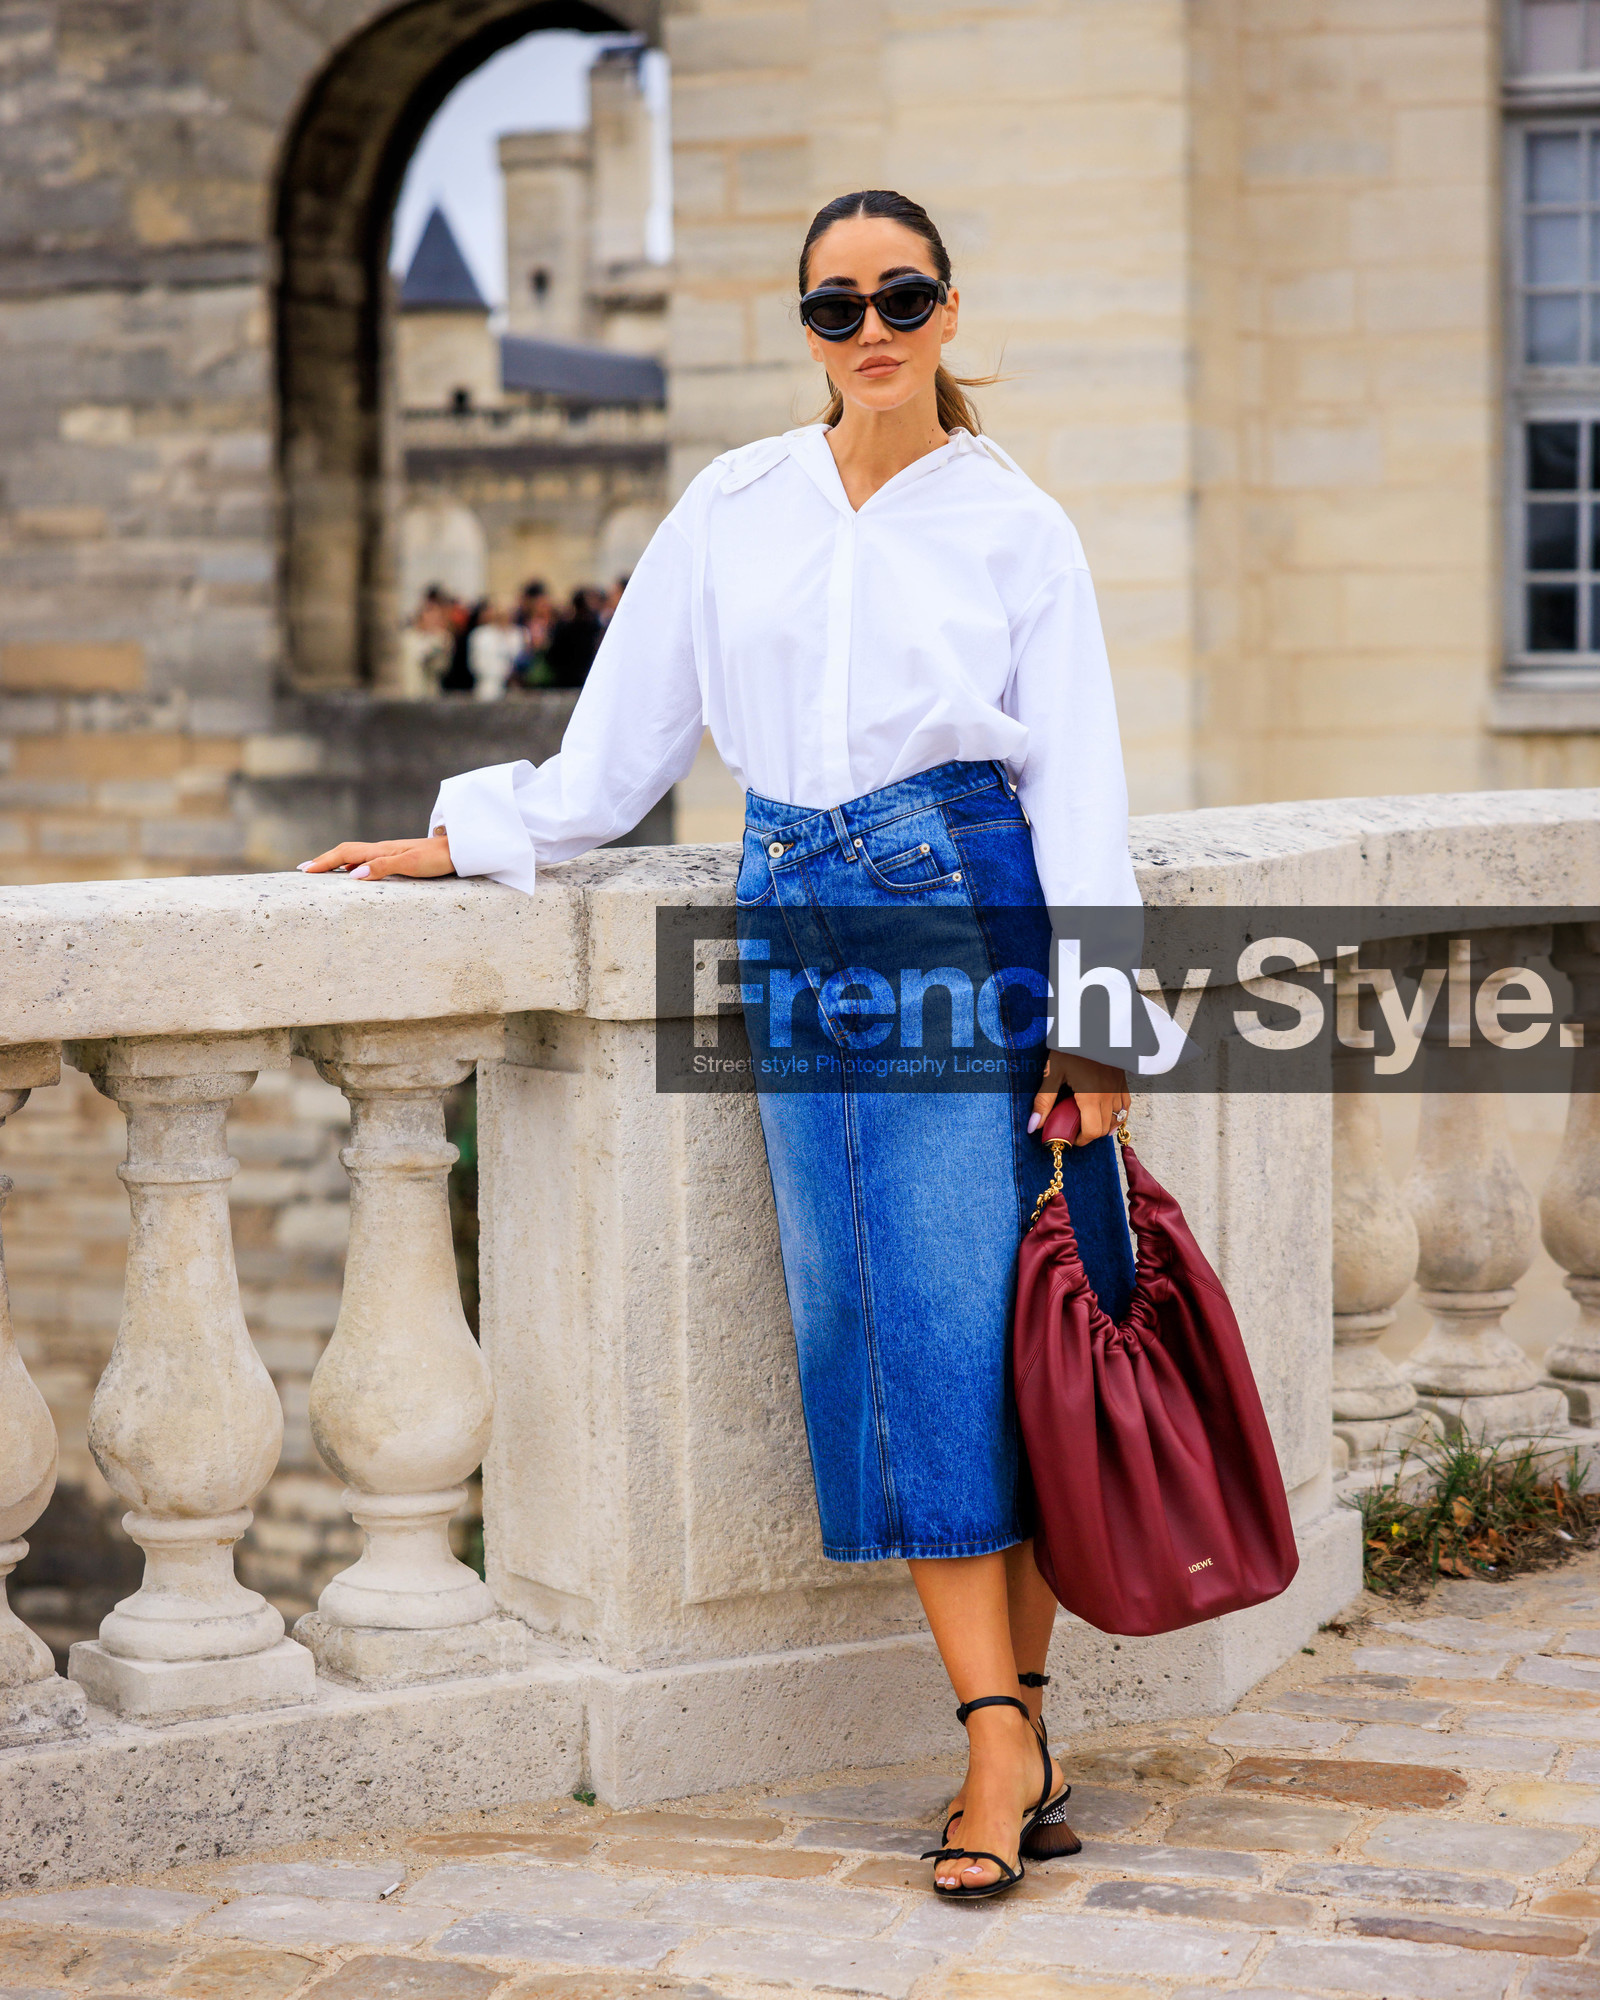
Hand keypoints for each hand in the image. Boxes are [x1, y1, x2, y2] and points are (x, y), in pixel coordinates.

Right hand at [297, 832, 454, 882]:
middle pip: (345, 852)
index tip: (305, 871)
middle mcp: (382, 849)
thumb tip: (352, 875)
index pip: (345, 854)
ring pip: (355, 856)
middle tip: (304, 870)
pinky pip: (366, 861)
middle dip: (324, 860)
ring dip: (335, 863)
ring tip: (320, 871)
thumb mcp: (410, 864)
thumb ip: (382, 868)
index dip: (324, 861)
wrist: (459, 850)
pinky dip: (351, 867)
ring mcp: (389, 853)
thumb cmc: (437, 859)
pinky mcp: (396, 858)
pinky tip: (351, 875)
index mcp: (381, 850)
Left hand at [1029, 1051, 1128, 1144]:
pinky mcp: (1122, 1081)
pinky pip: (1125, 1106)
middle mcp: (1108, 1095)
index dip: (1080, 1140)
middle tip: (1073, 1129)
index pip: (1092, 1131)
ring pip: (1117, 1119)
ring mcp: (1118, 1088)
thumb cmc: (1070, 1046)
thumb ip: (1044, 1102)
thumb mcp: (1052, 1073)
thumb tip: (1034, 1126)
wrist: (1089, 1024)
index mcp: (1091, 1096)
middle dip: (1088, 1134)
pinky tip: (1106, 1114)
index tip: (1068, 1137)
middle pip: (1103, 1128)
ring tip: (1087, 1121)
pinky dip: (1117, 1114)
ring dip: (1103, 1126)